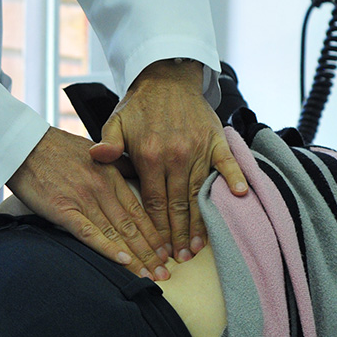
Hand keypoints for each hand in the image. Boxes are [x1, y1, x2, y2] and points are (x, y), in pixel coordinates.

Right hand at [7, 127, 168, 279]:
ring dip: (135, 256)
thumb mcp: (95, 150)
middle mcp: (101, 188)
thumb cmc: (56, 148)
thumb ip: (118, 165)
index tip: (167, 251)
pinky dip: (107, 248)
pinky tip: (122, 261)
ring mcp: (83, 199)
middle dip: (151, 252)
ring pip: (115, 233)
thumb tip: (139, 175)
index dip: (156, 233)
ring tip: (150, 275)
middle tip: (166, 272)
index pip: (140, 210)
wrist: (24, 145)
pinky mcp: (62, 209)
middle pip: (132, 226)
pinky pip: (89, 232)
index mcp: (111, 174)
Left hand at [92, 59, 247, 261]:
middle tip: (182, 258)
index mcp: (149, 156)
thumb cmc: (139, 105)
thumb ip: (108, 143)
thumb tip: (96, 155)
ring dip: (201, 221)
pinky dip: (234, 179)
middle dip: (179, 235)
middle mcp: (175, 155)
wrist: (167, 78)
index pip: (154, 202)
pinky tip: (239, 197)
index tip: (159, 250)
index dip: (157, 229)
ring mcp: (197, 149)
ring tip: (199, 246)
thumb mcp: (115, 121)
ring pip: (199, 192)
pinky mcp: (215, 140)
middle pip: (177, 204)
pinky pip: (226, 164)